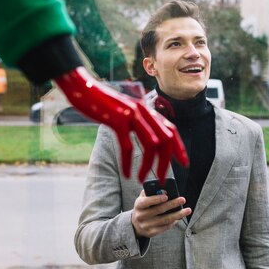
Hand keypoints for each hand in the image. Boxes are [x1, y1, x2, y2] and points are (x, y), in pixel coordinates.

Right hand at [54, 67, 188, 181]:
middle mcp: (143, 111)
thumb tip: (148, 138)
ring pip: (151, 144)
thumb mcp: (125, 110)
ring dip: (149, 166)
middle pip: (165, 140)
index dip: (180, 147)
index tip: (184, 163)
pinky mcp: (117, 120)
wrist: (83, 89)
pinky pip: (128, 146)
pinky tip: (127, 174)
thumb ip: (138, 121)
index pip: (171, 130)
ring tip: (143, 180)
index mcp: (147, 110)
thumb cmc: (102, 103)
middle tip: (162, 179)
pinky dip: (129, 163)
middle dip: (166, 162)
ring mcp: (132, 115)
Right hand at [131, 191, 191, 237]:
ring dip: (177, 215)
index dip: (156, 199)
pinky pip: (165, 227)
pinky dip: (173, 222)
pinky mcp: (151, 233)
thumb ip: (151, 193)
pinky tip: (179, 217)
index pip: (146, 202)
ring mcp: (146, 226)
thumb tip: (164, 190)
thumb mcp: (143, 199)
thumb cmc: (143, 207)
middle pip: (159, 210)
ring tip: (187, 210)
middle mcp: (141, 216)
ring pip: (165, 220)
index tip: (166, 196)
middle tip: (182, 199)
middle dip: (172, 204)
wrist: (135, 225)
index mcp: (138, 205)